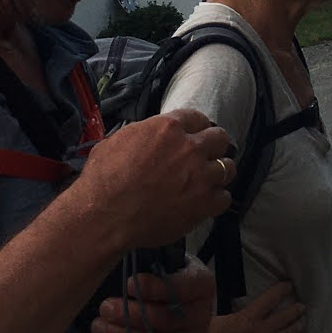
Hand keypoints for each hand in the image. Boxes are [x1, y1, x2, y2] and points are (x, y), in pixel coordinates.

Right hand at [75, 110, 231, 251]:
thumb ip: (143, 135)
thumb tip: (148, 137)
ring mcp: (201, 176)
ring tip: (209, 180)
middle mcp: (190, 148)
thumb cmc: (104, 179)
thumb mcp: (118, 140)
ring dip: (218, 173)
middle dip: (214, 146)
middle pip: (220, 138)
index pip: (197, 117)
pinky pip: (224, 198)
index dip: (197, 127)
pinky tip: (206, 202)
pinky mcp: (204, 204)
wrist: (106, 214)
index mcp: (168, 128)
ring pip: (228, 167)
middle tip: (205, 156)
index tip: (196, 135)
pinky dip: (216, 200)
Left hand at [90, 261, 214, 332]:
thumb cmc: (173, 280)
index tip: (127, 284)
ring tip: (98, 327)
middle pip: (167, 319)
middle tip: (105, 307)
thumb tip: (123, 252)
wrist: (191, 318)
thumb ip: (154, 262)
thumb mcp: (171, 264)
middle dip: (131, 315)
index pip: (182, 287)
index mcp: (202, 284)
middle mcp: (202, 314)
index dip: (154, 288)